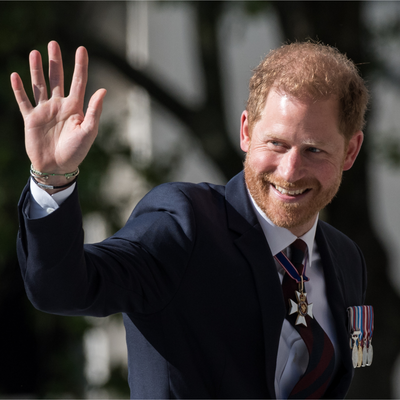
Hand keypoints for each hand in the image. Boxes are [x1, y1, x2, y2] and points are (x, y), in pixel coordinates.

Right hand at [11, 41, 106, 183]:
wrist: (57, 167)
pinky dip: (18, 89)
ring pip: (39, 85)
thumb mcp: (88, 131)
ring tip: (34, 53)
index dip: (80, 66)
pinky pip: (23, 101)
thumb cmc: (76, 151)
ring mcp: (44, 111)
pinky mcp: (31, 118)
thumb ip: (94, 111)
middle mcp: (59, 106)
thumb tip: (103, 90)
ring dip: (36, 70)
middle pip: (57, 79)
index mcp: (75, 108)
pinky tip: (15, 75)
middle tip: (52, 43)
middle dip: (55, 62)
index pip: (79, 82)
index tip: (81, 49)